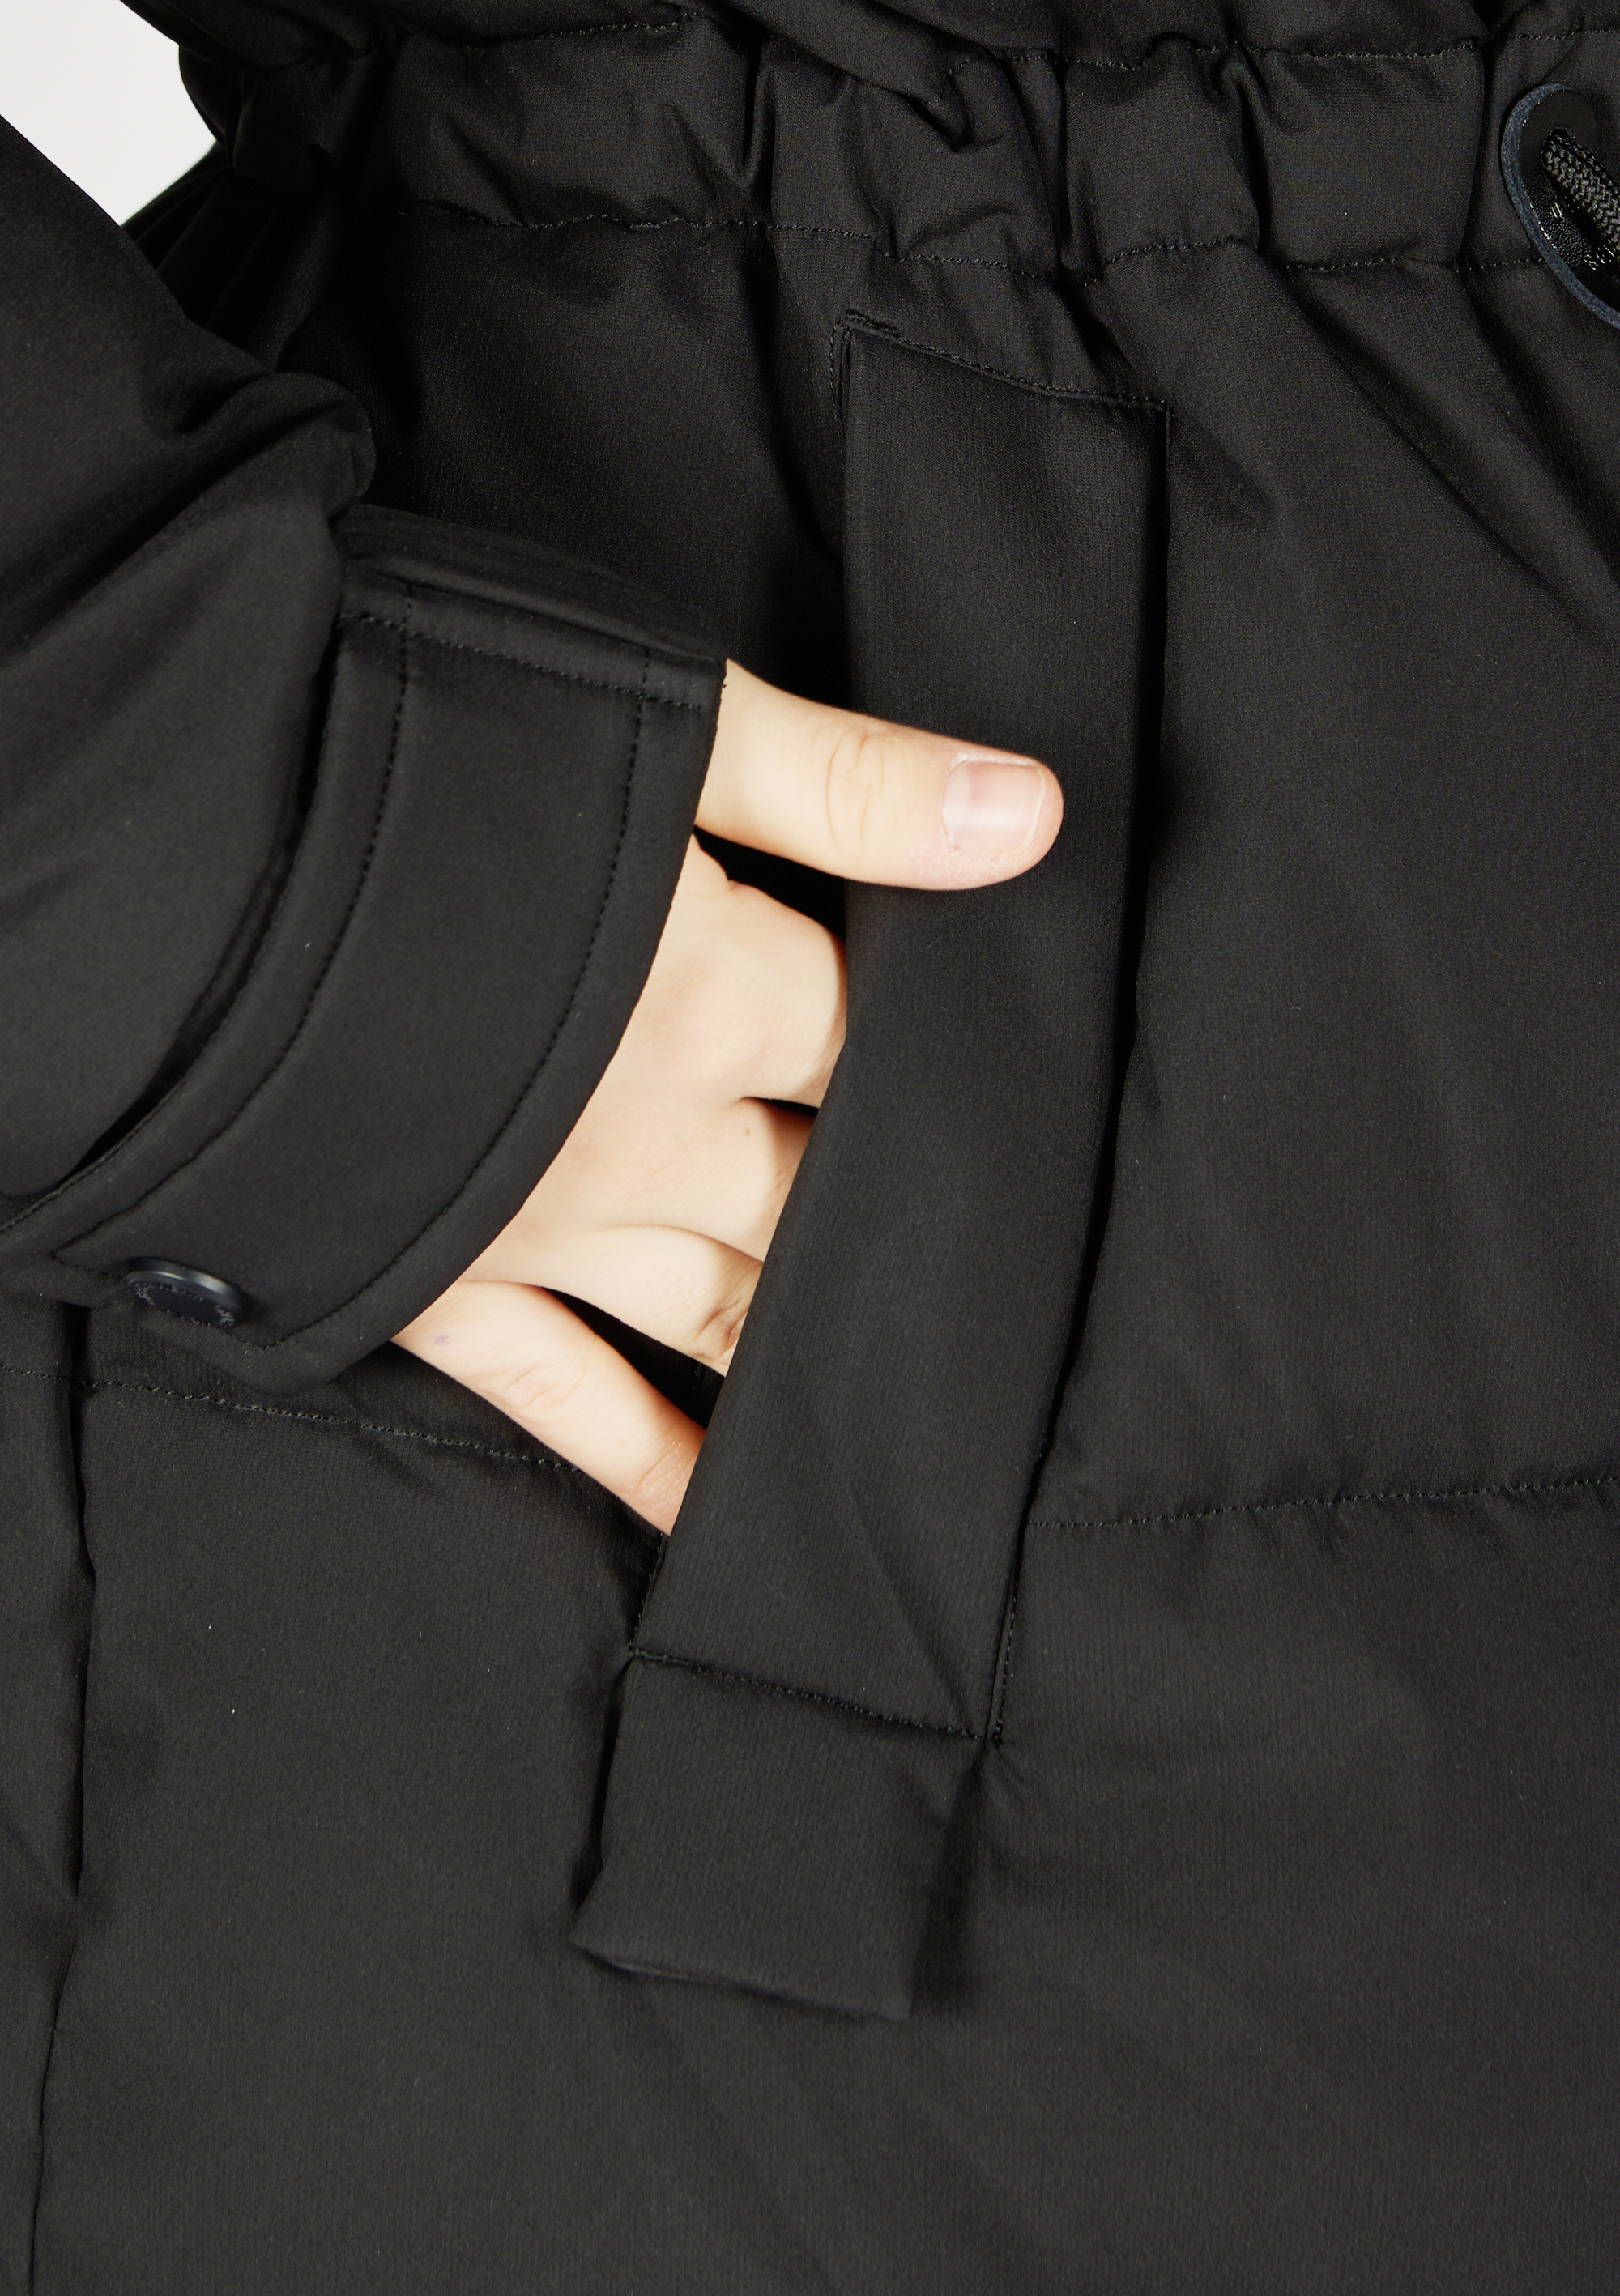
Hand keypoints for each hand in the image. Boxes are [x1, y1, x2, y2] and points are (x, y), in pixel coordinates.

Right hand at [394, 661, 1061, 1530]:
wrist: (165, 877)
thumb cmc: (397, 763)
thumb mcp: (647, 722)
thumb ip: (838, 782)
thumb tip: (1031, 816)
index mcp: (718, 995)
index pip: (886, 1047)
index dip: (955, 1069)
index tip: (1018, 1104)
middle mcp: (656, 1137)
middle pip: (827, 1199)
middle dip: (905, 1229)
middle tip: (1002, 1285)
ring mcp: (548, 1227)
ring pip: (727, 1313)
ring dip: (811, 1353)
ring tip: (907, 1414)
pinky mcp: (440, 1280)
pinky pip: (565, 1397)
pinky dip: (643, 1457)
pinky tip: (713, 1507)